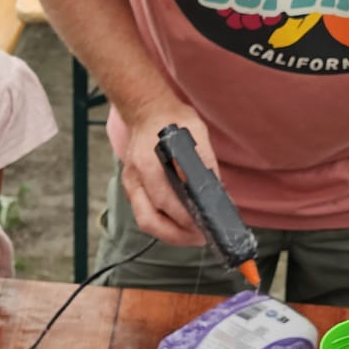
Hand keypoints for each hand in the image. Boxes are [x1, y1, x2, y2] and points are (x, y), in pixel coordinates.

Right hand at [114, 93, 209, 246]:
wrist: (148, 110)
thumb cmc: (173, 122)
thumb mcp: (197, 135)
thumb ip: (205, 164)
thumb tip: (217, 193)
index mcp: (148, 163)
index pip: (165, 200)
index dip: (184, 219)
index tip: (203, 227)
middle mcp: (135, 177)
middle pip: (149, 220)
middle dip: (176, 236)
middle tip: (200, 238)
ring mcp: (131, 184)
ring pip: (146, 221)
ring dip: (169, 234)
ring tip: (193, 235)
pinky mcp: (133, 188)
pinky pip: (146, 213)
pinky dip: (164, 223)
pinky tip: (181, 224)